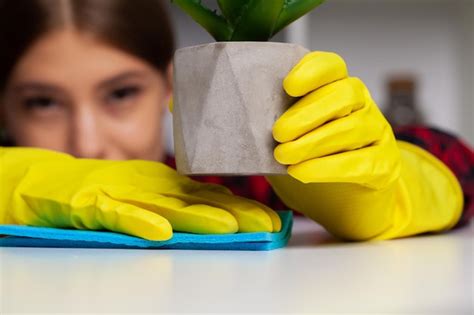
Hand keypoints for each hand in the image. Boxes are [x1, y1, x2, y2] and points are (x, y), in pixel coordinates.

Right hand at [0, 147, 280, 240]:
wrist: (49, 182)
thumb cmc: (100, 189)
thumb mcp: (146, 194)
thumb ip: (179, 201)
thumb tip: (224, 208)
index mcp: (163, 186)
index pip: (207, 197)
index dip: (241, 209)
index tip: (272, 221)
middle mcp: (148, 188)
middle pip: (195, 201)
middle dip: (234, 214)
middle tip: (266, 224)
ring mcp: (120, 194)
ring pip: (163, 207)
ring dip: (197, 216)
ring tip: (228, 226)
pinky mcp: (89, 204)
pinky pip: (115, 215)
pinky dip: (138, 222)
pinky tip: (160, 233)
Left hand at [268, 52, 461, 239]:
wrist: (350, 201)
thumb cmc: (316, 161)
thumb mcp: (295, 137)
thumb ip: (280, 125)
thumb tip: (246, 122)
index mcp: (338, 89)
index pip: (332, 66)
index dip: (312, 71)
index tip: (288, 86)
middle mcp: (363, 106)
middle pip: (344, 94)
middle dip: (307, 113)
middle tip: (278, 134)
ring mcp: (378, 133)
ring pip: (352, 128)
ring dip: (313, 142)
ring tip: (284, 156)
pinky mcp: (384, 165)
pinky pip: (360, 162)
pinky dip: (327, 168)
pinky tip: (301, 173)